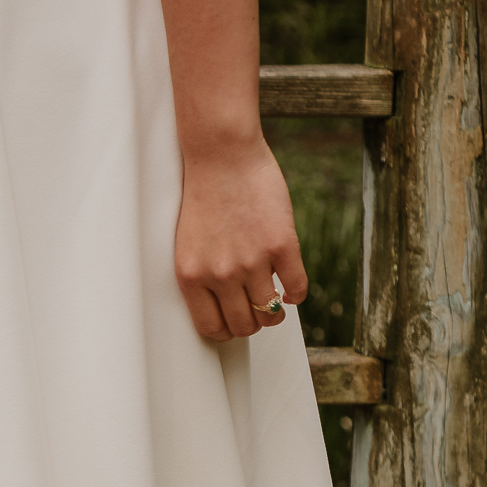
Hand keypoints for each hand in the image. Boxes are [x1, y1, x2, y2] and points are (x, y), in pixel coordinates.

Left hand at [175, 133, 307, 340]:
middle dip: (252, 322)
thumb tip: (225, 304)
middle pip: (243, 325)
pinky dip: (296, 293)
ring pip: (269, 312)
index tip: (234, 322)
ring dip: (275, 312)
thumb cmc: (203, 195)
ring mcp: (251, 262)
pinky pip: (296, 288)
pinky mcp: (281, 246)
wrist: (221, 155)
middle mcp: (219, 275)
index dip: (227, 331)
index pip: (211, 328)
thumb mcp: (189, 243)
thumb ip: (203, 274)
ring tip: (275, 300)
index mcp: (190, 277)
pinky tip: (291, 287)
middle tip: (257, 310)